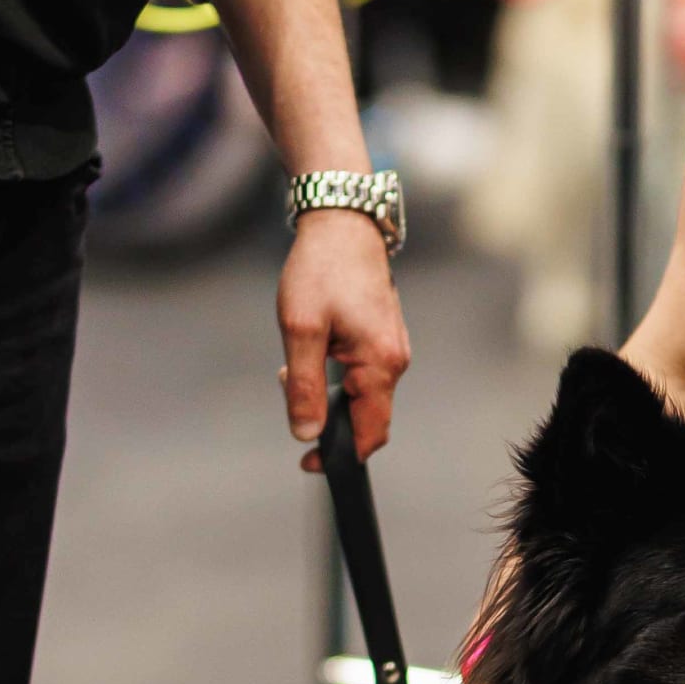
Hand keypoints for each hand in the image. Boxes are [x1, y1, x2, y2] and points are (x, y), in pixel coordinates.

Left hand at [277, 209, 410, 463]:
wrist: (341, 223)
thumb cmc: (321, 270)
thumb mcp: (301, 330)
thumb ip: (304, 387)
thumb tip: (306, 434)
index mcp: (380, 364)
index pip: (370, 433)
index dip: (340, 455)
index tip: (308, 460)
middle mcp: (395, 361)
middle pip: (365, 416)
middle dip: (325, 415)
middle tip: (290, 382)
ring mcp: (392, 348)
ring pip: (360, 393)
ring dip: (326, 389)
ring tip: (297, 357)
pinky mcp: (383, 336)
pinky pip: (362, 372)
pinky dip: (334, 371)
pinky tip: (313, 344)